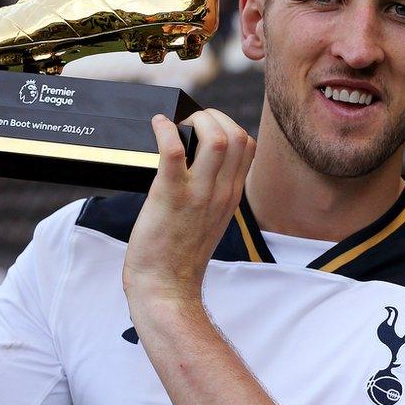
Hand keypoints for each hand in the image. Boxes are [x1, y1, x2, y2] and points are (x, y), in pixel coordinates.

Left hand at [123, 109, 254, 303]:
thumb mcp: (209, 220)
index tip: (204, 127)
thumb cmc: (178, 255)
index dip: (228, 125)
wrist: (165, 288)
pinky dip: (165, 131)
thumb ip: (211, 193)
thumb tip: (197, 167)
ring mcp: (198, 194)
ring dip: (196, 120)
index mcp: (231, 195)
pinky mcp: (170, 196)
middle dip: (213, 116)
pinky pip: (174, 152)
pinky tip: (157, 126)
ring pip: (216, 138)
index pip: (248, 145)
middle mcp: (221, 192)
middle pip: (237, 135)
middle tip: (188, 122)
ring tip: (175, 124)